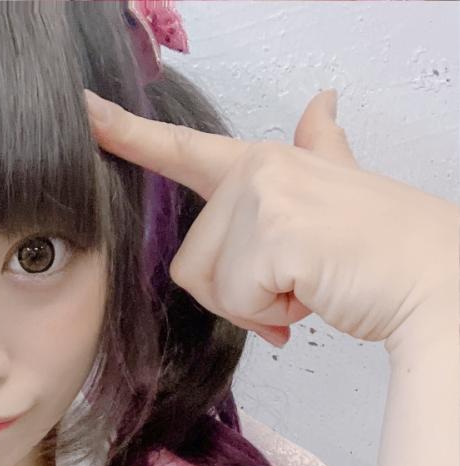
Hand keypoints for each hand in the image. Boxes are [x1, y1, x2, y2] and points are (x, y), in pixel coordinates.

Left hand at [84, 88, 457, 354]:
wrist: (433, 281)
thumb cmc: (383, 248)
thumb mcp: (342, 187)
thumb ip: (319, 150)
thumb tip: (322, 103)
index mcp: (265, 163)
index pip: (185, 149)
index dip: (129, 134)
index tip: (85, 113)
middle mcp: (259, 170)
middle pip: (191, 262)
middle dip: (234, 296)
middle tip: (290, 291)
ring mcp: (265, 198)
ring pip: (210, 286)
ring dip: (254, 308)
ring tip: (305, 289)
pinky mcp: (275, 235)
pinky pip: (238, 300)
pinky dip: (271, 316)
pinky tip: (311, 297)